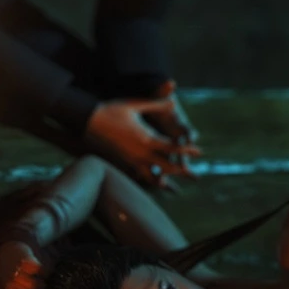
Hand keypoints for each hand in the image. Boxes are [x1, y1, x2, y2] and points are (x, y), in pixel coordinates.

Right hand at [84, 87, 202, 189]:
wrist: (89, 120)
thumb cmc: (113, 110)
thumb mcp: (136, 104)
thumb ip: (156, 104)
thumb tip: (173, 100)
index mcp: (145, 138)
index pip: (171, 148)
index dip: (187, 150)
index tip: (199, 152)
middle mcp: (139, 153)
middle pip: (166, 166)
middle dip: (181, 171)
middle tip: (195, 176)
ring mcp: (131, 159)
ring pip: (152, 175)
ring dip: (165, 180)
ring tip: (176, 188)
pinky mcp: (124, 162)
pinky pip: (139, 175)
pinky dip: (149, 180)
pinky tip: (155, 185)